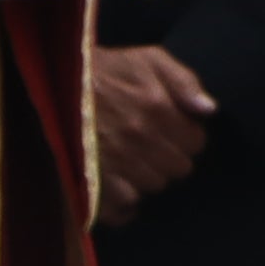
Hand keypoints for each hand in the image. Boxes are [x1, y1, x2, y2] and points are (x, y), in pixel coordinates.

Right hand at [94, 44, 214, 215]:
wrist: (56, 80)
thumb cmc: (106, 68)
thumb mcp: (149, 59)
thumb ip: (185, 82)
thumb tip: (208, 110)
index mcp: (157, 109)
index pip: (195, 143)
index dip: (187, 138)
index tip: (174, 132)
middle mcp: (139, 138)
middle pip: (178, 168)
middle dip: (170, 158)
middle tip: (154, 147)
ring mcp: (115, 161)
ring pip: (153, 186)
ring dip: (148, 176)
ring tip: (134, 161)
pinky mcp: (92, 179)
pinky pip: (122, 207)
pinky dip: (125, 204)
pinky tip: (122, 188)